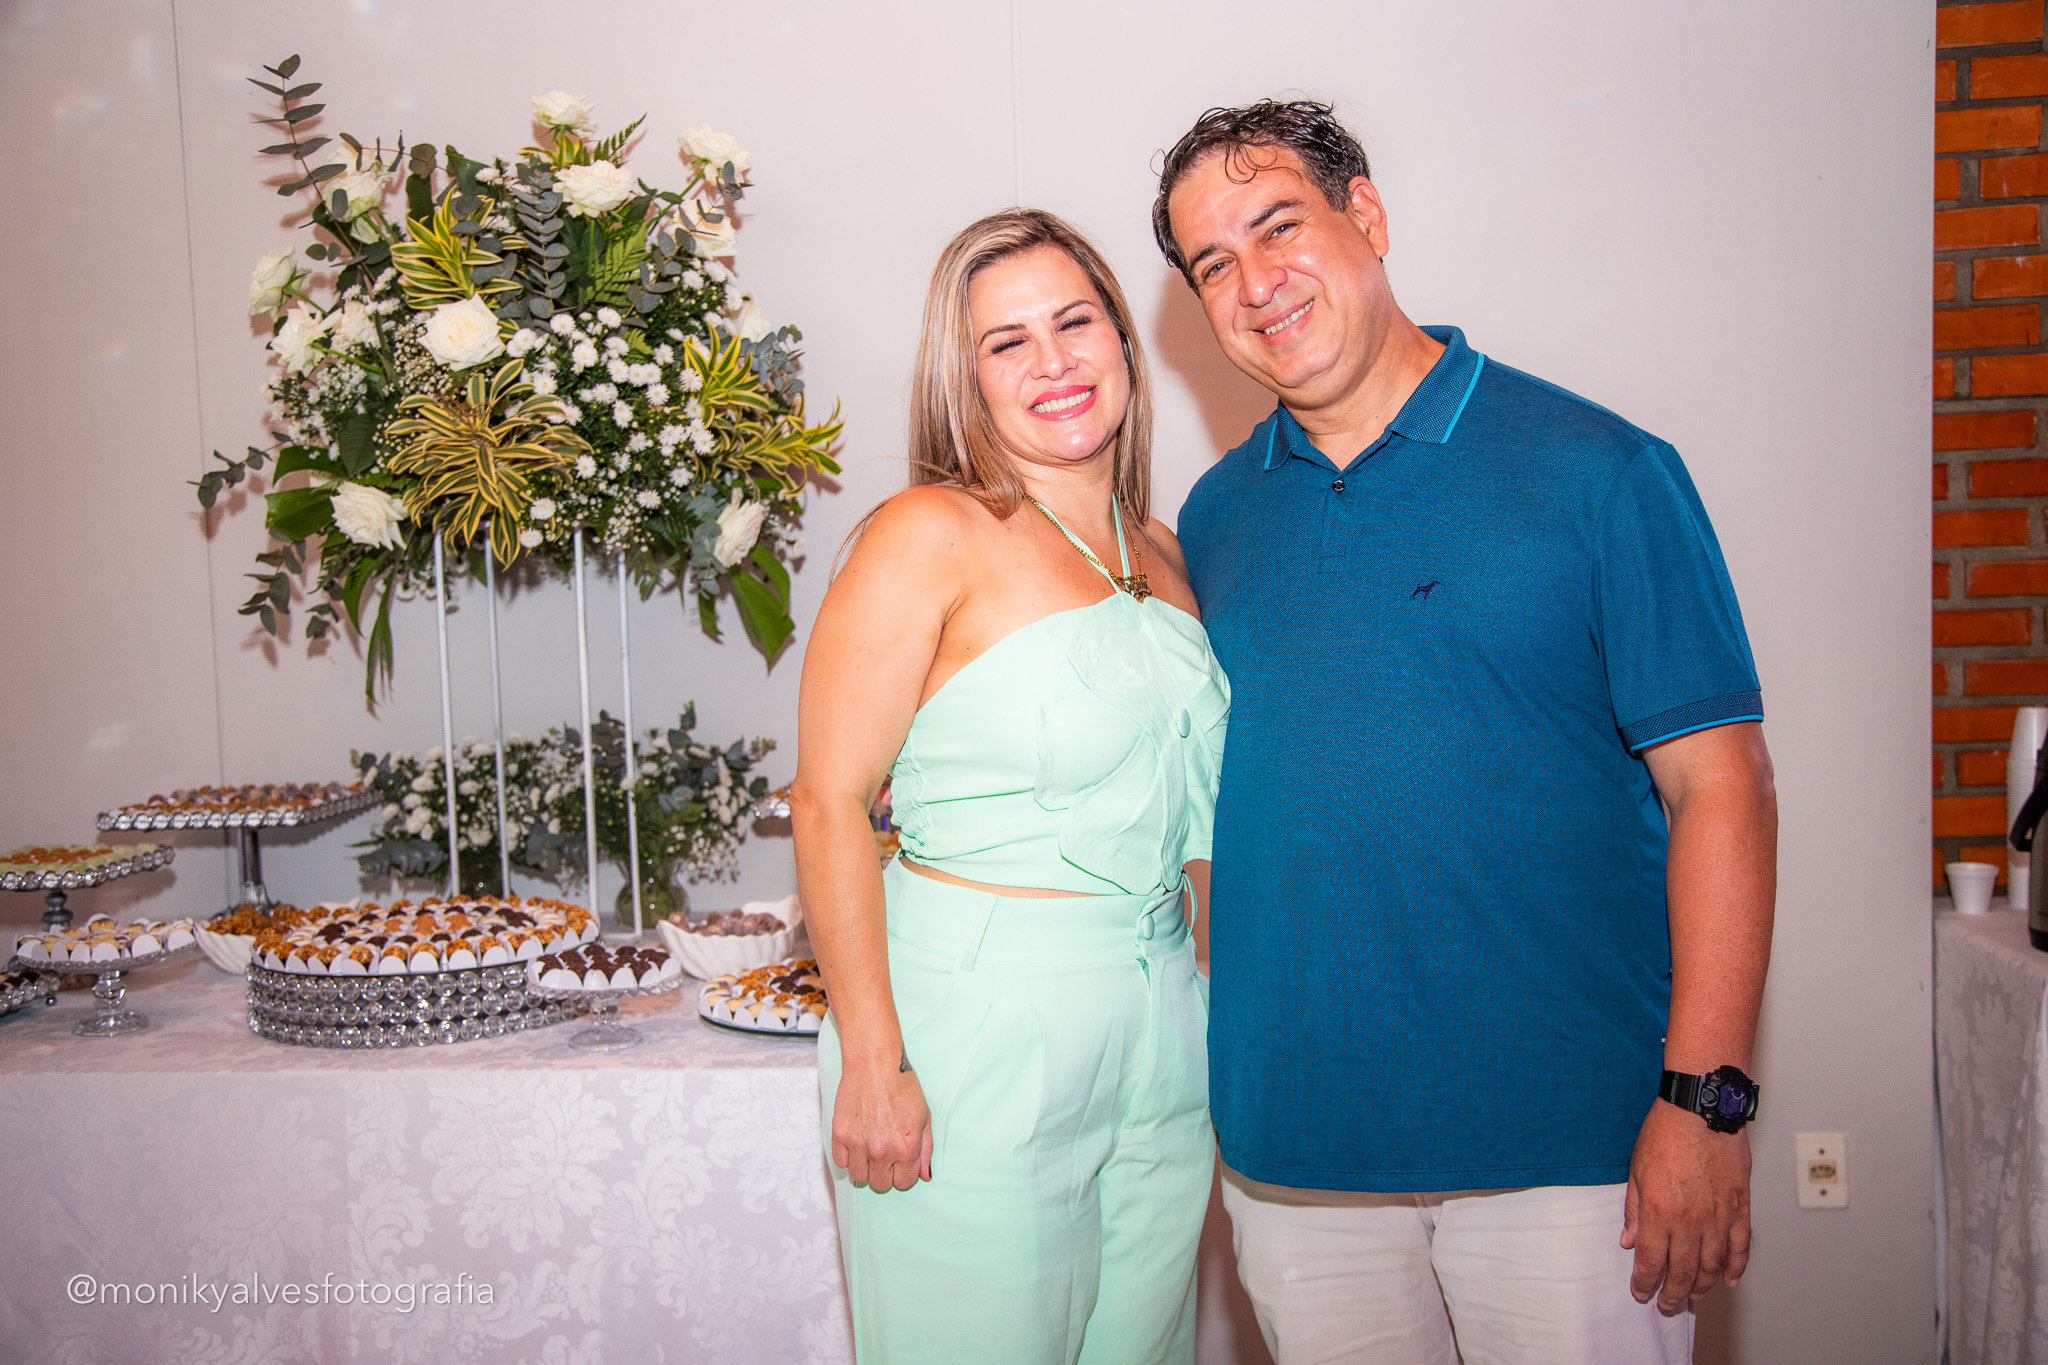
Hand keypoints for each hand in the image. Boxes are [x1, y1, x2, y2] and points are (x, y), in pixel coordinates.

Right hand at [830, 1053, 932, 1191]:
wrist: (874, 1064)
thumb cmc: (902, 1086)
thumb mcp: (925, 1117)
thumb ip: (926, 1150)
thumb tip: (925, 1176)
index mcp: (906, 1149)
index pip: (903, 1183)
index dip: (904, 1174)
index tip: (901, 1163)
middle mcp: (882, 1151)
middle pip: (880, 1184)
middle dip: (885, 1174)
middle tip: (885, 1155)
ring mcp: (858, 1144)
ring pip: (859, 1177)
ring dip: (865, 1168)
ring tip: (869, 1149)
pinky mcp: (840, 1135)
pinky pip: (840, 1163)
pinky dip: (848, 1157)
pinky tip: (856, 1143)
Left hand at [1620, 1099, 1751, 1309]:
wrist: (1702, 1108)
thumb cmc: (1665, 1132)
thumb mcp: (1636, 1170)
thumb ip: (1634, 1211)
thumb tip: (1629, 1241)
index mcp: (1659, 1212)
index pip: (1651, 1263)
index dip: (1645, 1284)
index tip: (1641, 1293)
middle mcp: (1690, 1220)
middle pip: (1683, 1272)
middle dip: (1672, 1294)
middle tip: (1666, 1305)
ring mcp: (1718, 1216)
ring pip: (1713, 1266)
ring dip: (1703, 1285)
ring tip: (1693, 1295)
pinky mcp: (1740, 1207)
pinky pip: (1741, 1246)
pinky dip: (1737, 1267)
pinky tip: (1730, 1280)